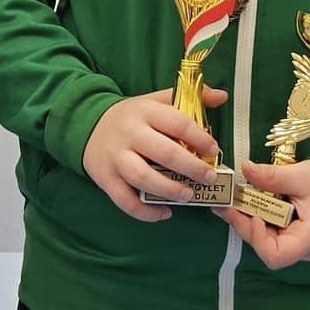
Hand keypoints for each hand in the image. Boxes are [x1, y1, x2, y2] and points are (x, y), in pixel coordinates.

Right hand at [83, 87, 226, 221]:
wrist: (87, 126)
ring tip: (188, 196)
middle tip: (209, 178)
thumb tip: (222, 96)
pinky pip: (126, 200)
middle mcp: (130, 133)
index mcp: (145, 111)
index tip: (214, 151)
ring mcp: (116, 158)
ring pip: (143, 178)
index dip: (200, 139)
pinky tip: (165, 213)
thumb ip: (188, 98)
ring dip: (169, 190)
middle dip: (192, 168)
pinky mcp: (106, 179)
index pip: (178, 123)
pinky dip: (146, 212)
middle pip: (164, 153)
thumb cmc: (132, 117)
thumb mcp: (155, 101)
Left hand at [216, 158, 309, 268]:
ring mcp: (295, 244)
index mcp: (309, 239)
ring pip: (263, 239)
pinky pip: (268, 232)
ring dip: (246, 220)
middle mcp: (301, 249)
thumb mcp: (301, 176)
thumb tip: (246, 169)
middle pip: (265, 246)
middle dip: (245, 224)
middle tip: (226, 204)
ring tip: (230, 200)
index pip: (277, 255)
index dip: (258, 239)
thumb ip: (272, 177)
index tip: (254, 216)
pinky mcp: (289, 236)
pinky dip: (255, 217)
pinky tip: (243, 202)